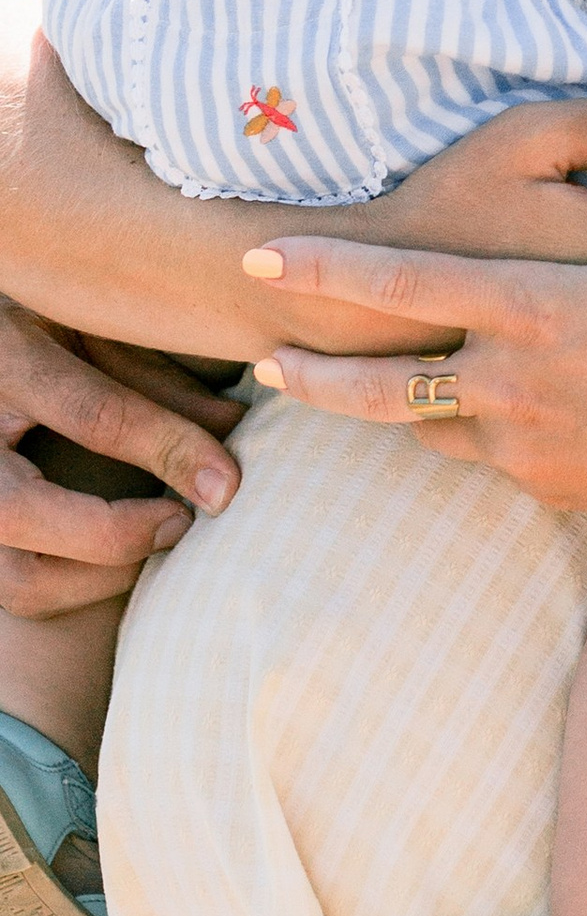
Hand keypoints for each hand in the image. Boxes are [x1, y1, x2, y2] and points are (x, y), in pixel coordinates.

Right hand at [0, 299, 243, 617]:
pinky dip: (74, 591)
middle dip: (113, 536)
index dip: (166, 451)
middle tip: (182, 522)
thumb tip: (236, 424)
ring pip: (14, 576)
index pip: (89, 416)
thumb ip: (154, 374)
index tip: (225, 483)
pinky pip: (14, 590)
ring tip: (153, 541)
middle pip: (18, 513)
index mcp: (7, 361)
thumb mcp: (93, 327)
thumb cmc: (44, 324)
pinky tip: (121, 559)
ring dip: (96, 577)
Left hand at [246, 59, 586, 579]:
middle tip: (264, 359)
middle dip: (315, 373)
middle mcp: (508, 385)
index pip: (402, 284)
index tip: (257, 259)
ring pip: (423, 427)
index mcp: (532, 313)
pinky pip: (482, 453)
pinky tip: (462, 423)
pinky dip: (460, 432)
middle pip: (379, 386)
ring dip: (381, 410)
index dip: (323, 268)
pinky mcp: (548, 487)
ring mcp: (522, 446)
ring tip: (346, 394)